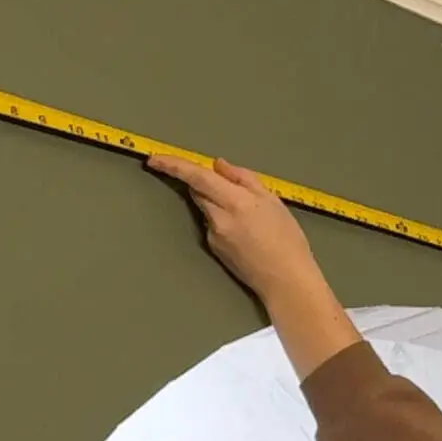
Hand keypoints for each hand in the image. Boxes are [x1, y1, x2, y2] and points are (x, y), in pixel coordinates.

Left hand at [149, 154, 360, 378]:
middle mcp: (218, 218)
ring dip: (217, 202)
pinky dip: (223, 220)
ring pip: (206, 208)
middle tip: (232, 187)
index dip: (174, 166)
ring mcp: (213, 235)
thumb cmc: (287, 239)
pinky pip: (213, 225)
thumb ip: (244, 178)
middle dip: (205, 182)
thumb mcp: (273, 200)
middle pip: (198, 190)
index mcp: (236, 201)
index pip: (197, 177)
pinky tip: (247, 233)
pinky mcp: (214, 248)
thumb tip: (219, 165)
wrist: (285, 280)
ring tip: (251, 217)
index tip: (154, 160)